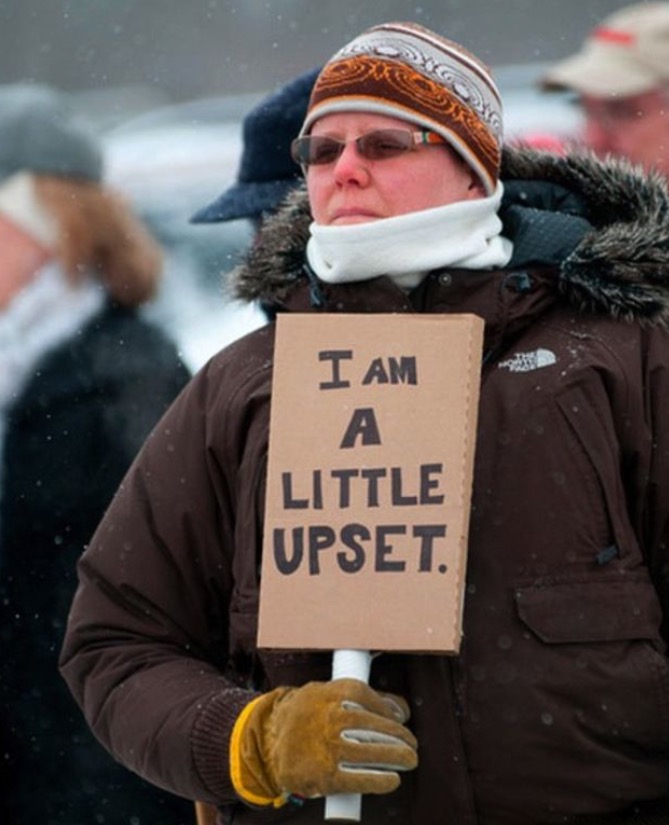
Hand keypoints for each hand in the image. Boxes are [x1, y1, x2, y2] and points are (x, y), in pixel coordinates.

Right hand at [229, 678, 417, 806]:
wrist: (268, 741)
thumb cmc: (304, 715)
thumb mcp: (325, 693)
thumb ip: (358, 697)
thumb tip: (400, 709)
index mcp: (330, 693)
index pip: (368, 696)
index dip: (388, 707)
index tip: (400, 717)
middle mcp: (330, 719)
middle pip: (375, 725)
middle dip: (399, 736)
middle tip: (411, 743)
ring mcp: (328, 748)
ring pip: (372, 751)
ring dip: (396, 757)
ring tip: (409, 759)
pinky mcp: (325, 775)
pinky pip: (359, 779)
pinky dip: (380, 780)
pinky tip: (392, 780)